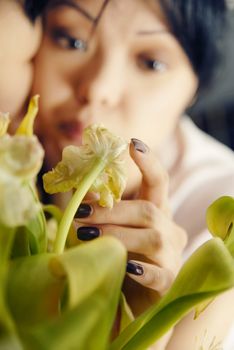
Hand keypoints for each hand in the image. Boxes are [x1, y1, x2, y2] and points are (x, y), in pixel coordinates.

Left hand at [73, 139, 186, 315]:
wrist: (133, 296)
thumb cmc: (121, 255)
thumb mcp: (111, 228)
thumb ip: (100, 208)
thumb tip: (78, 186)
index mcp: (157, 211)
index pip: (159, 182)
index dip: (148, 163)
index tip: (133, 143)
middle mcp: (170, 229)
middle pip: (148, 210)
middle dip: (112, 210)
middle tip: (80, 213)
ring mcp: (172, 255)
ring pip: (153, 237)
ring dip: (117, 234)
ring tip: (87, 237)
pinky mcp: (169, 281)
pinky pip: (158, 274)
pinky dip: (140, 269)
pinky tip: (124, 267)